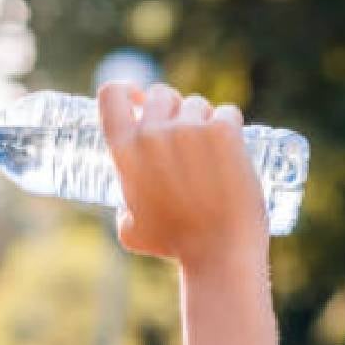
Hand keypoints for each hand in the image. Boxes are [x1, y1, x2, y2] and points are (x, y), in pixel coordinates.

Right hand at [97, 81, 268, 267]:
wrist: (219, 252)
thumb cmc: (175, 245)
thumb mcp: (131, 230)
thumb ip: (124, 207)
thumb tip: (128, 205)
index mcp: (124, 151)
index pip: (112, 94)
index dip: (126, 91)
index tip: (138, 100)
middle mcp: (152, 133)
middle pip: (160, 93)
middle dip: (171, 109)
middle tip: (185, 135)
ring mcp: (189, 129)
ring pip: (196, 103)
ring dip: (203, 119)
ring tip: (211, 152)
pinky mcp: (223, 131)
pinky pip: (227, 112)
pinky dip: (230, 126)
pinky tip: (233, 147)